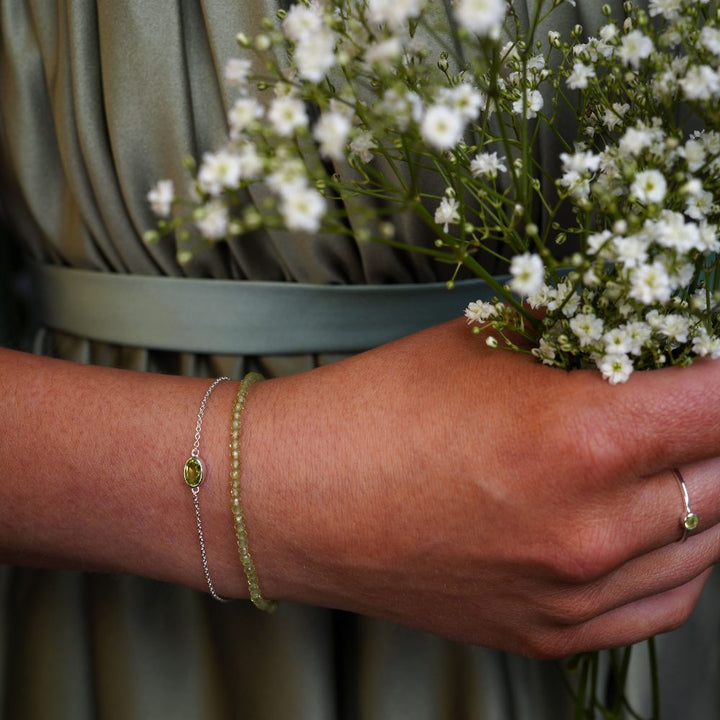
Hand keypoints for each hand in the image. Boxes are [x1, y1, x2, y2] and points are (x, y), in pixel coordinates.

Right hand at [242, 318, 719, 657]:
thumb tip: (638, 328)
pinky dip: (680, 557)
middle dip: (716, 427)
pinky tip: (654, 525)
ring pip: (710, 544)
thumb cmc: (375, 411)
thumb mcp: (483, 345)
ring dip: (706, 490)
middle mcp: (590, 530)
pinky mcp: (548, 634)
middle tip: (688, 402)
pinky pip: (664, 602)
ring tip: (672, 455)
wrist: (297, 497)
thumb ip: (578, 336)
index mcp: (579, 438)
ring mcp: (572, 594)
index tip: (715, 359)